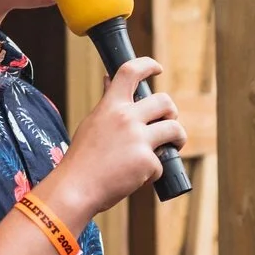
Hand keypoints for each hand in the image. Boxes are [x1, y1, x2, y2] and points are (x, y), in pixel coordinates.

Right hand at [41, 56, 186, 220]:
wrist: (75, 189)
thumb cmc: (82, 160)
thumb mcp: (92, 124)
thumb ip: (107, 103)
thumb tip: (109, 81)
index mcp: (110, 106)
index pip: (130, 71)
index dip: (148, 65)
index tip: (157, 69)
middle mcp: (126, 118)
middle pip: (164, 101)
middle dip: (171, 112)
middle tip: (168, 123)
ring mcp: (138, 139)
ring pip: (175, 129)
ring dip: (178, 138)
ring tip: (172, 146)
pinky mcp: (147, 161)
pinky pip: (161, 163)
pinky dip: (154, 172)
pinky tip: (139, 176)